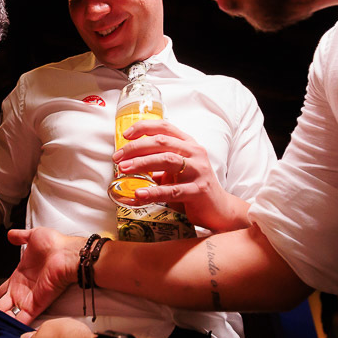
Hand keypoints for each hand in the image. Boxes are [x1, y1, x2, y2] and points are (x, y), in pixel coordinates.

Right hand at [0, 227, 82, 321]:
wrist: (68, 253)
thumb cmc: (55, 245)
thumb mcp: (33, 237)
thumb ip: (20, 237)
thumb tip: (11, 234)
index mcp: (19, 277)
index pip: (0, 292)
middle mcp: (22, 290)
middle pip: (1, 307)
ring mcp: (29, 299)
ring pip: (8, 315)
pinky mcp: (36, 305)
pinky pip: (22, 319)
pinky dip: (12, 326)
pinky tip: (1, 332)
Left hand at [113, 120, 249, 230]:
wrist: (219, 209)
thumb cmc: (193, 187)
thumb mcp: (177, 171)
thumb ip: (159, 163)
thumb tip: (128, 161)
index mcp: (189, 145)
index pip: (165, 127)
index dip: (144, 128)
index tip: (125, 135)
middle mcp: (195, 153)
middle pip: (162, 142)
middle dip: (136, 148)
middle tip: (118, 157)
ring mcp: (199, 171)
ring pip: (168, 161)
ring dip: (142, 163)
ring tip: (124, 169)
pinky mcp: (199, 191)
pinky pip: (173, 190)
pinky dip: (154, 192)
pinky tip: (140, 194)